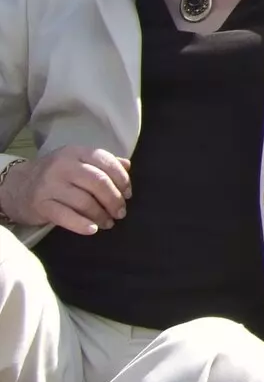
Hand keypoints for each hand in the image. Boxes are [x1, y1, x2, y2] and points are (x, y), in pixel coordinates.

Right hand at [0, 148, 130, 234]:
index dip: (122, 179)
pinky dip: (82, 224)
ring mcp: (50, 185)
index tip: (128, 194)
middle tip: (121, 212)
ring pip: (84, 201)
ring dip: (101, 215)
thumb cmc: (54, 174)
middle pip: (98, 182)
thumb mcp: (76, 161)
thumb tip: (128, 166)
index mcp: (76, 153)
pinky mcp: (41, 205)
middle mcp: (63, 166)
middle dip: (114, 199)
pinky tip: (93, 229)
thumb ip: (102, 163)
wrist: (16, 186)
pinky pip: (66, 216)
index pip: (106, 162)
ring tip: (108, 223)